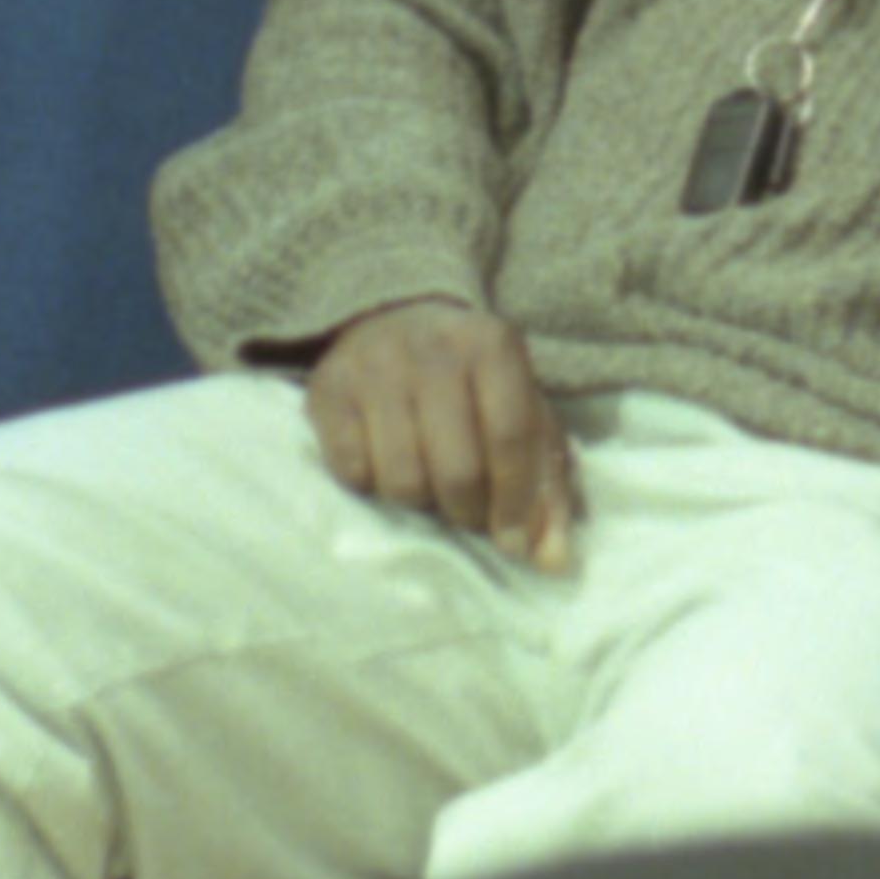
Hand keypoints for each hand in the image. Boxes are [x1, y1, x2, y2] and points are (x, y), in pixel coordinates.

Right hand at [306, 297, 580, 569]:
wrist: (393, 316)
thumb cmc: (473, 382)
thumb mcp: (523, 415)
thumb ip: (547, 487)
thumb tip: (552, 562)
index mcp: (491, 345)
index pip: (510, 437)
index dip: (516, 502)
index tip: (515, 544)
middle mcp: (431, 350)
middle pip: (457, 470)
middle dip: (468, 511)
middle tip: (468, 512)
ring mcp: (373, 368)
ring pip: (402, 480)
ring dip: (420, 501)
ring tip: (429, 483)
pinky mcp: (327, 390)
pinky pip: (351, 473)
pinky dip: (371, 484)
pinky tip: (385, 463)